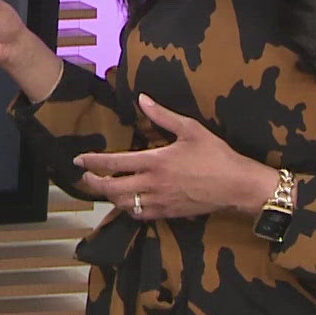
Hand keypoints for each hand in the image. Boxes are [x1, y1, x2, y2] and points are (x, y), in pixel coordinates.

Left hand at [73, 94, 278, 220]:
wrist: (237, 186)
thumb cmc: (216, 155)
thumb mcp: (191, 129)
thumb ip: (163, 116)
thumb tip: (143, 99)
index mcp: (155, 161)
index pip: (113, 163)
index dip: (92, 162)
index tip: (78, 160)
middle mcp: (152, 184)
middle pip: (111, 189)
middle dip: (94, 183)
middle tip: (85, 176)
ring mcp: (159, 201)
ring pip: (123, 204)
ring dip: (109, 197)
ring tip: (104, 187)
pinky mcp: (168, 213)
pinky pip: (139, 215)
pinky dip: (128, 210)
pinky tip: (127, 202)